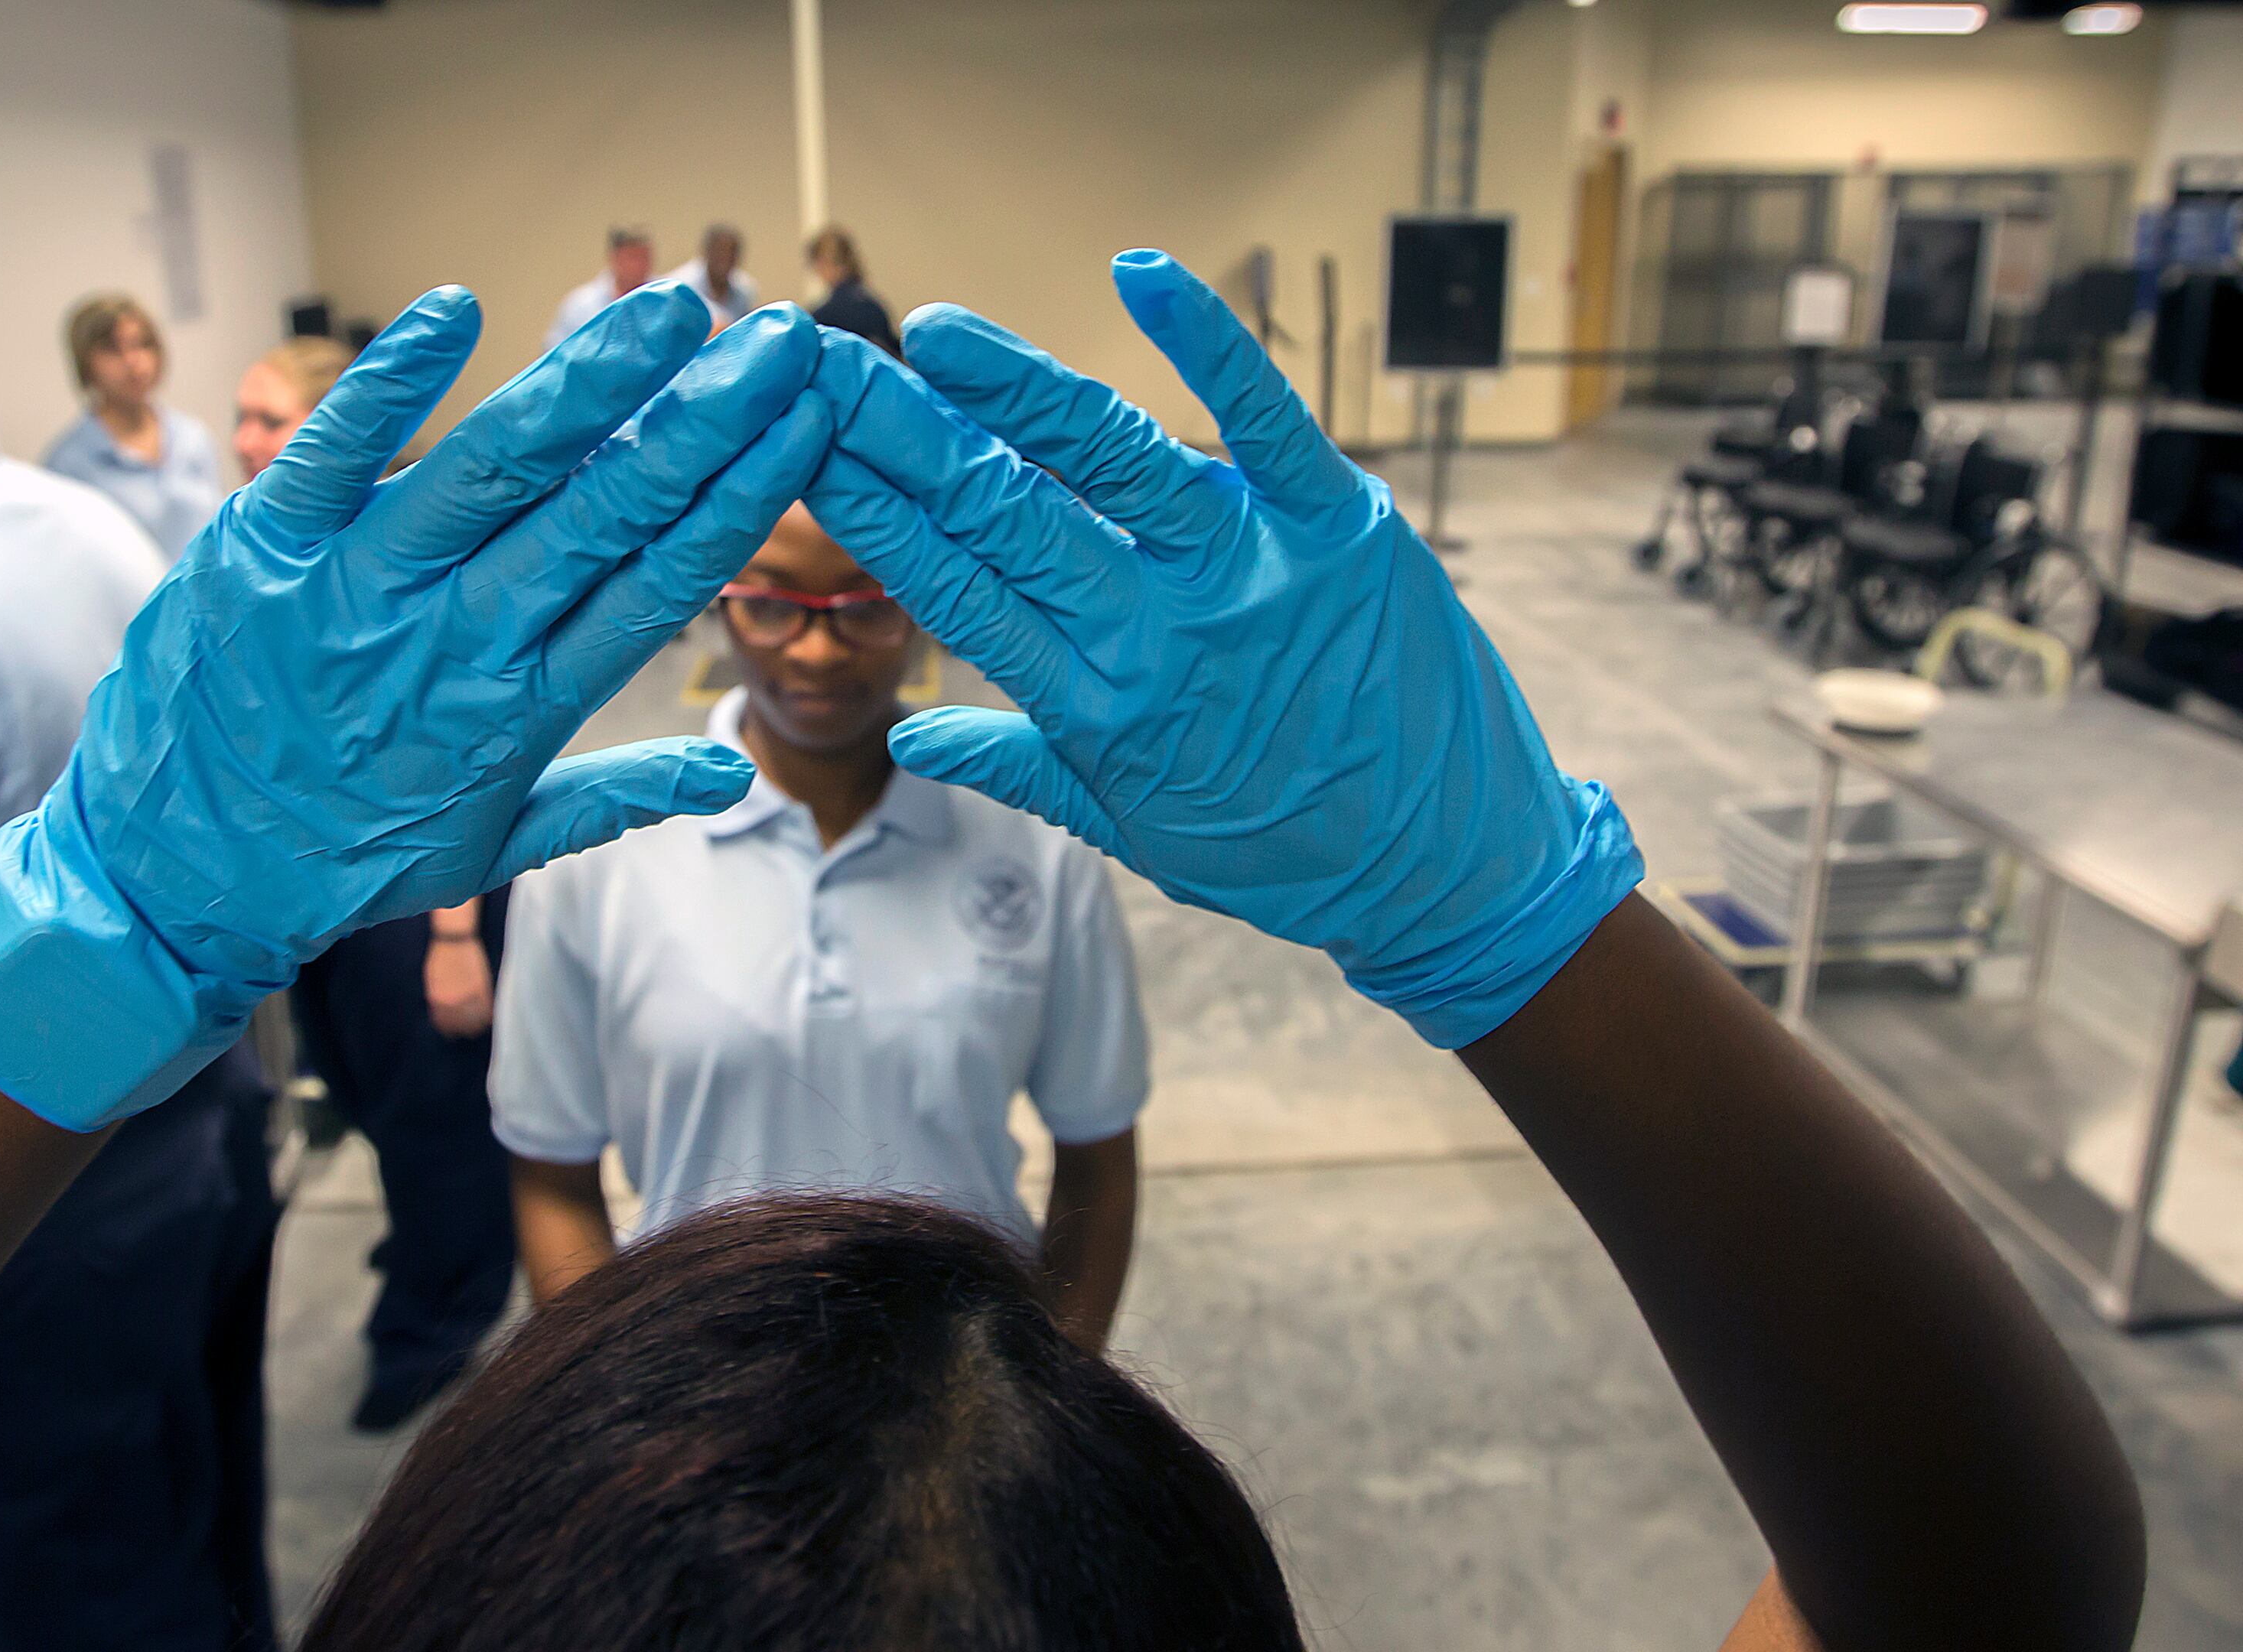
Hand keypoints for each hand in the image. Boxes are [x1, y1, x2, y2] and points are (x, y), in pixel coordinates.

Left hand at [0, 286, 828, 1127]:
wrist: (167, 889)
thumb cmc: (337, 864)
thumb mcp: (488, 851)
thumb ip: (616, 796)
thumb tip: (734, 775)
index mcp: (521, 710)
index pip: (657, 584)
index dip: (739, 498)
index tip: (804, 425)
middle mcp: (455, 643)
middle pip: (604, 512)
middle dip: (701, 421)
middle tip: (775, 342)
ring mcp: (355, 591)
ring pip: (494, 469)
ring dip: (588, 382)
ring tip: (668, 313)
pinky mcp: (260, 551)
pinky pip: (334, 449)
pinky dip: (393, 377)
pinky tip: (456, 307)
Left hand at [425, 933, 493, 1038]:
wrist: (453, 940)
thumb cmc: (440, 956)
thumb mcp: (432, 979)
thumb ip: (436, 997)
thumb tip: (440, 1011)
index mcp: (437, 1000)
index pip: (444, 1023)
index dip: (450, 1030)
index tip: (455, 1034)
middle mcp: (451, 1001)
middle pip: (461, 1025)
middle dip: (466, 1030)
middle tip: (471, 1032)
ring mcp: (467, 995)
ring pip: (475, 1019)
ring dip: (479, 1025)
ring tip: (482, 1027)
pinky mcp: (481, 987)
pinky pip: (486, 1008)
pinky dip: (489, 1014)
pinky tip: (491, 1017)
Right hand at [802, 252, 1639, 1046]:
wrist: (1455, 871)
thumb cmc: (1285, 854)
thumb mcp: (1134, 830)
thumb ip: (1017, 764)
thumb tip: (909, 730)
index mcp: (1095, 707)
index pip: (956, 588)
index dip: (875, 512)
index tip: (807, 447)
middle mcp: (1159, 634)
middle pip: (1004, 514)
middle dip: (905, 433)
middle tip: (826, 364)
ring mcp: (1252, 572)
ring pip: (1111, 458)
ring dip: (1018, 388)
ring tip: (939, 334)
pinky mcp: (1340, 525)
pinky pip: (1266, 416)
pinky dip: (1206, 340)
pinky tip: (1141, 270)